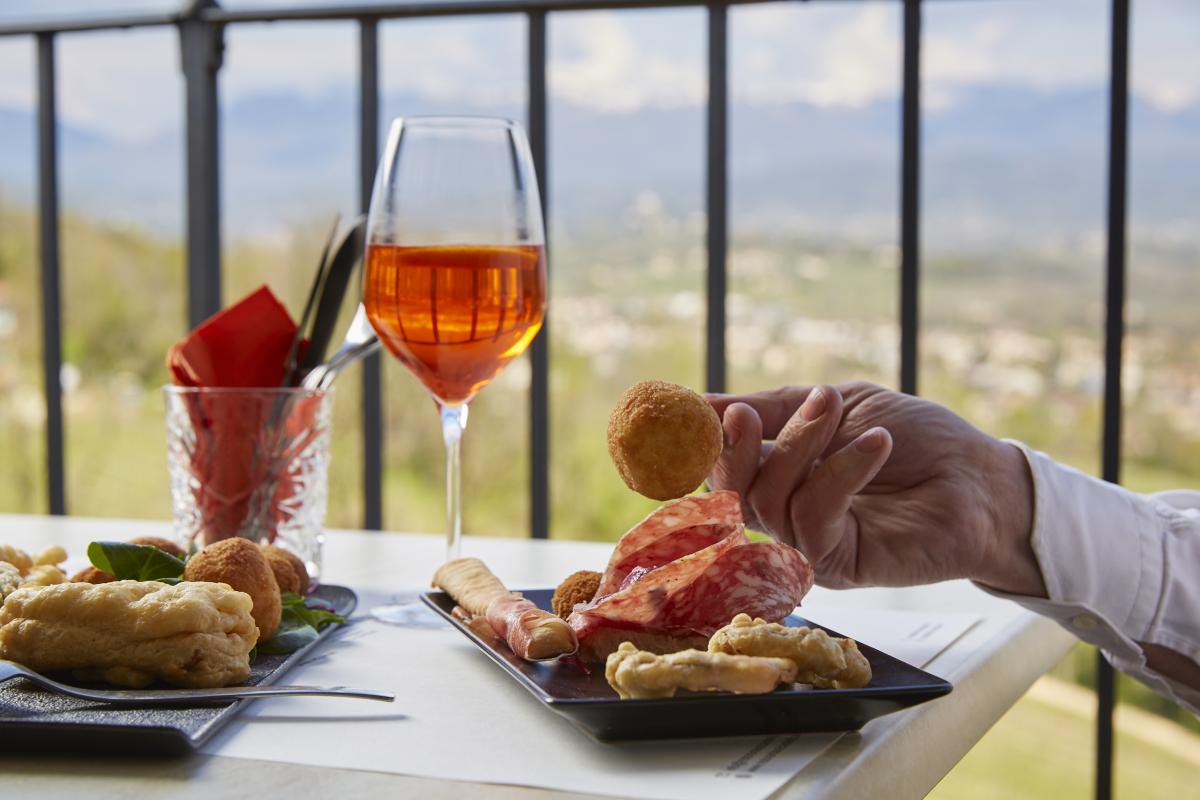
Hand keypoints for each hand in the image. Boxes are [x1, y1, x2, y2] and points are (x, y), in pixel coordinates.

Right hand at [706, 382, 1044, 594]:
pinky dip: (840, 472)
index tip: (712, 407)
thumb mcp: (839, 405)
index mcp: (781, 478)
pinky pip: (814, 518)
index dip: (712, 442)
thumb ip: (773, 408)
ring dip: (801, 445)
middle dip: (739, 448)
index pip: (724, 469)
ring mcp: (810, 545)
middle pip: (734, 492)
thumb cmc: (917, 439)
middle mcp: (787, 517)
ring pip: (772, 501)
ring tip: (835, 407)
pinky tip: (876, 444)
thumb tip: (700, 403)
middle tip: (748, 411)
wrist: (981, 478)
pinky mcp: (838, 565)